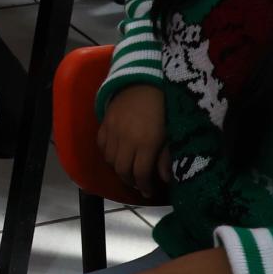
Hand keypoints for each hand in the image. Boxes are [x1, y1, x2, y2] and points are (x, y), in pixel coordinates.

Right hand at [98, 84, 169, 199]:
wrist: (146, 80)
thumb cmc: (165, 108)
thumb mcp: (171, 134)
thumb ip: (166, 157)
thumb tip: (165, 179)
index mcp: (146, 143)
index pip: (140, 174)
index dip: (144, 186)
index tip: (149, 192)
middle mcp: (126, 139)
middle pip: (122, 170)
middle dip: (130, 181)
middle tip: (138, 185)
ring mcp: (113, 130)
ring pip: (109, 159)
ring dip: (118, 169)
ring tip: (127, 171)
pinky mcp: (105, 121)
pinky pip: (101, 144)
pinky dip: (107, 153)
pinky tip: (115, 155)